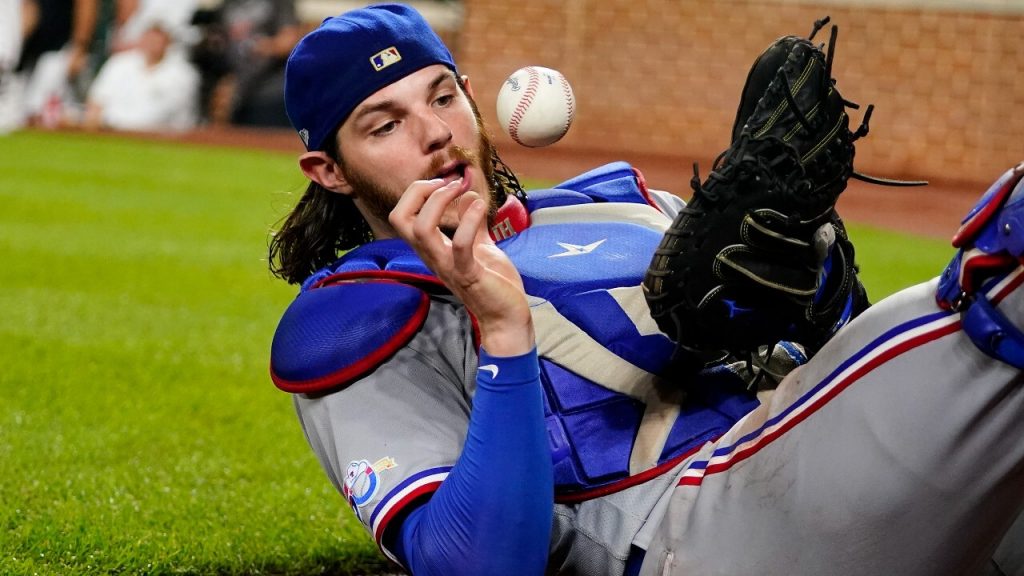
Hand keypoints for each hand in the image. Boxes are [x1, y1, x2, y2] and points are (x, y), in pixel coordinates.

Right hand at [390, 179, 534, 355]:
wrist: (508, 317)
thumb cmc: (494, 284)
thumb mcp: (481, 245)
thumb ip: (472, 222)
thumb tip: (468, 193)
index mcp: (433, 249)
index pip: (402, 215)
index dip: (417, 192)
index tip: (445, 183)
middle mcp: (433, 256)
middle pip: (400, 218)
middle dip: (419, 191)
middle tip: (448, 184)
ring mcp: (448, 266)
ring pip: (421, 230)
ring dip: (439, 201)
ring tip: (461, 189)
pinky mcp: (468, 274)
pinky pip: (459, 245)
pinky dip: (468, 220)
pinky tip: (481, 206)